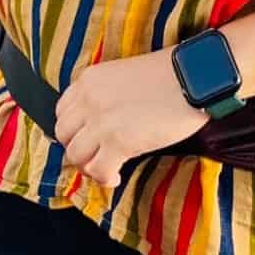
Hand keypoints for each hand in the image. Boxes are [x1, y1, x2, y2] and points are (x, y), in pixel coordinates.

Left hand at [54, 50, 206, 187]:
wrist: (192, 78)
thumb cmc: (167, 76)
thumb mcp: (124, 76)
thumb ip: (104, 95)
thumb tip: (98, 125)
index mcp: (89, 79)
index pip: (62, 111)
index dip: (74, 130)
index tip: (87, 138)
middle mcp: (89, 99)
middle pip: (64, 135)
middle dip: (79, 149)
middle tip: (97, 156)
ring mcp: (101, 121)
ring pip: (76, 155)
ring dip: (90, 166)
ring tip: (108, 167)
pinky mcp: (118, 142)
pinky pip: (98, 170)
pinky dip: (105, 178)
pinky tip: (117, 176)